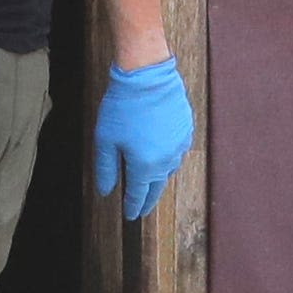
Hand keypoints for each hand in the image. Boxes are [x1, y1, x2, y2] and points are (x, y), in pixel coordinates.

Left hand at [95, 57, 192, 216]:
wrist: (147, 76)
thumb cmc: (123, 107)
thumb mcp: (106, 140)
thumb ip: (106, 169)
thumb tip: (106, 191)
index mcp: (145, 165)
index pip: (138, 194)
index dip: (133, 206)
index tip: (130, 215)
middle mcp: (166, 159)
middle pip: (157, 186)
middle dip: (148, 198)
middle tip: (143, 208)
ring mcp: (179, 144)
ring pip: (169, 169)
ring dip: (159, 178)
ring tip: (151, 183)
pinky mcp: (186, 128)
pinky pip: (177, 151)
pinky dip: (168, 158)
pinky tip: (162, 155)